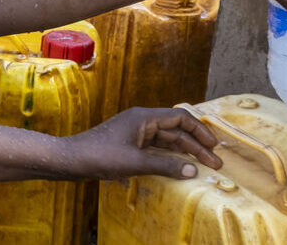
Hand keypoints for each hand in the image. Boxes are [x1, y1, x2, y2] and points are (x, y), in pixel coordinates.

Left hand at [69, 107, 222, 180]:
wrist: (71, 160)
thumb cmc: (100, 156)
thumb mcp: (135, 162)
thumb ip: (166, 165)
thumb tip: (193, 170)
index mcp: (143, 117)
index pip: (180, 118)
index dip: (199, 131)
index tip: (214, 147)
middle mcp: (141, 121)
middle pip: (176, 130)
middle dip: (196, 146)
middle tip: (215, 163)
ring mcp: (135, 133)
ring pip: (167, 140)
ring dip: (184, 152)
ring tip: (202, 166)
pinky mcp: (129, 145)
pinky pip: (156, 148)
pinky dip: (169, 156)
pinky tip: (179, 166)